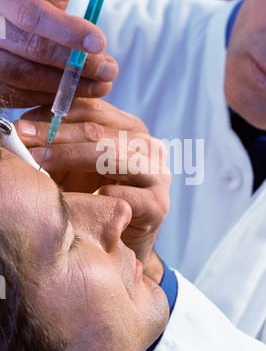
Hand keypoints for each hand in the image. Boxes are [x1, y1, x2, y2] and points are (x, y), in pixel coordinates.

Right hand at [0, 0, 130, 107]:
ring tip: (99, 86)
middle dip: (76, 64)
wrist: (0, 18)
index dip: (67, 31)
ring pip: (26, 78)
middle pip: (33, 49)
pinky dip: (51, 97)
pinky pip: (20, 97)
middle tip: (109, 71)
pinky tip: (74, 93)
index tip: (100, 42)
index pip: (31, 14)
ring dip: (67, 85)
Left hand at [15, 99, 170, 280]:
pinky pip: (122, 194)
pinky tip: (75, 197)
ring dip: (69, 157)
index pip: (94, 111)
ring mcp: (158, 174)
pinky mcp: (159, 204)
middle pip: (99, 132)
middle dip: (55, 134)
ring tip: (38, 162)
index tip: (23, 123)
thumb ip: (64, 142)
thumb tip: (25, 127)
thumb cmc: (96, 199)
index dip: (56, 114)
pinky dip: (95, 195)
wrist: (123, 240)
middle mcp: (150, 147)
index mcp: (132, 131)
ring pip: (112, 156)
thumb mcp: (79, 165)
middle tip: (22, 139)